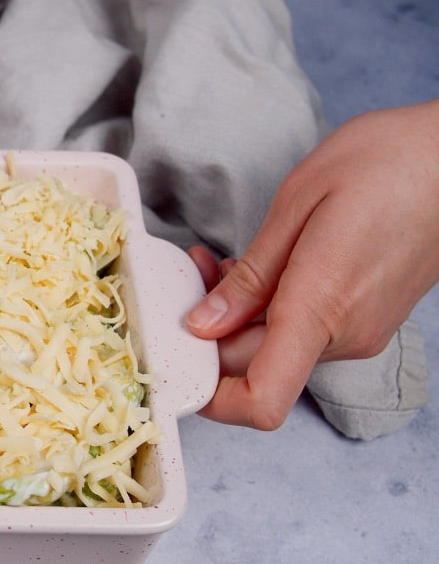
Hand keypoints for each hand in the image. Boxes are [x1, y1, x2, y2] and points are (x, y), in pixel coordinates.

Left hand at [185, 98, 438, 430]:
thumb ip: (251, 275)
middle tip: (190, 276)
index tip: (177, 364)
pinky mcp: (364, 319)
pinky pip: (299, 331)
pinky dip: (266, 310)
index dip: (212, 400)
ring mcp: (358, 331)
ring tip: (218, 263)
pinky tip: (257, 269)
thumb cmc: (387, 162)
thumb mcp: (299, 204)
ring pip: (273, 348)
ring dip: (234, 317)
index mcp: (321, 308)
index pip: (263, 399)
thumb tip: (204, 324)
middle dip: (207, 334)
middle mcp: (344, 335)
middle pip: (252, 367)